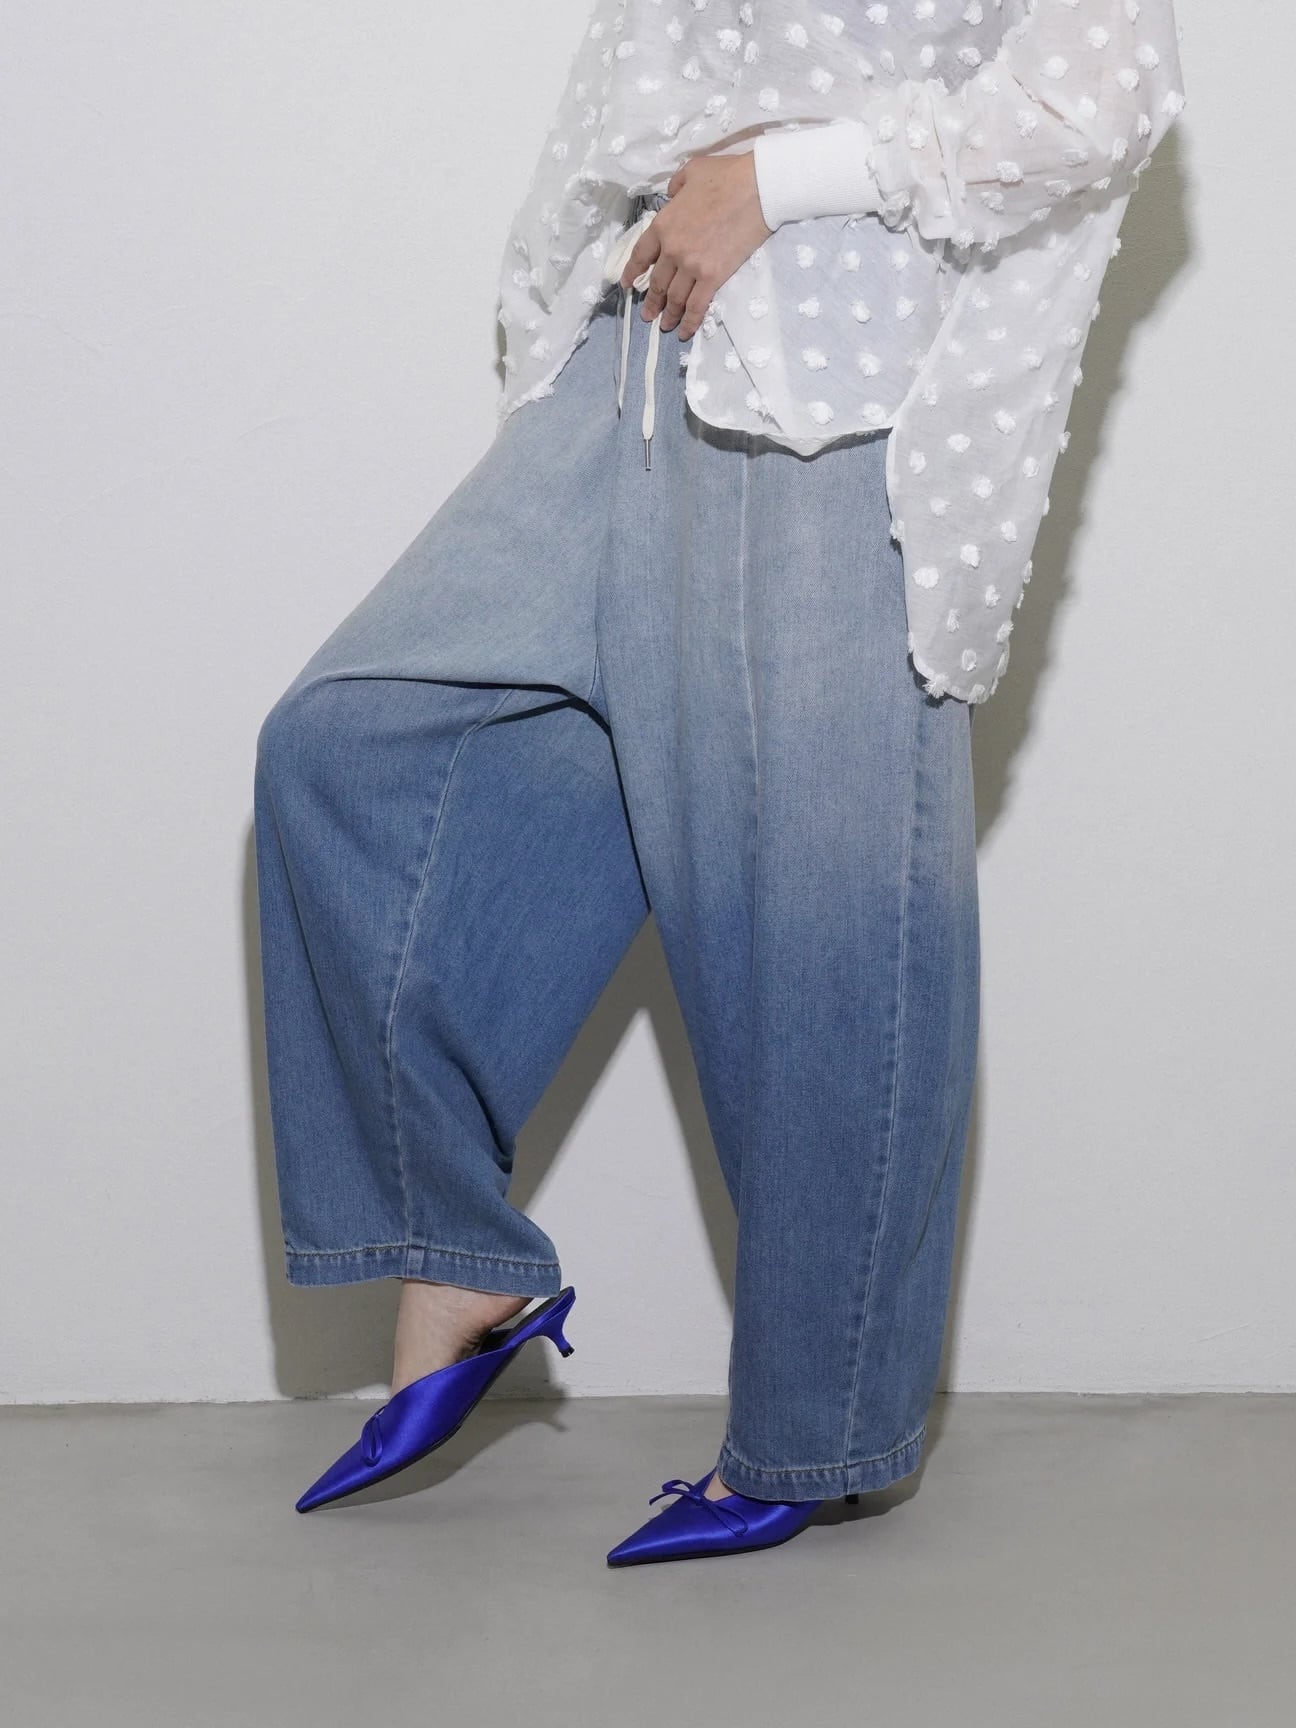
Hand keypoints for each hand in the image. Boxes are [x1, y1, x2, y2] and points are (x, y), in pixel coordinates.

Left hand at [618, 149, 773, 341]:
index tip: (628, 285)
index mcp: (663, 224)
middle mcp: (673, 250)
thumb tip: (673, 196)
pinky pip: (697, 305)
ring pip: (675, 298)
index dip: (632, 272)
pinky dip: (689, 321)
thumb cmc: (726, 176)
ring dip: (668, 315)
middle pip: (657, 282)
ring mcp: (692, 266)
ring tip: (664, 326)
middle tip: (647, 315)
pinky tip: (685, 332)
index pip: (641, 254)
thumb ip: (675, 188)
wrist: (756, 188)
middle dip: (651, 301)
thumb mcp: (691, 172)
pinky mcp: (713, 277)